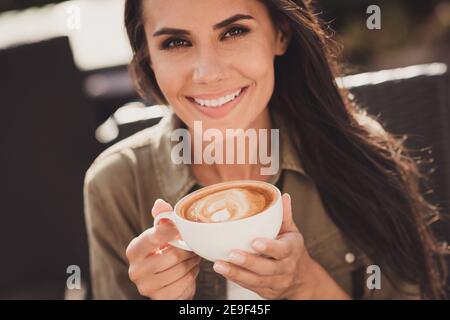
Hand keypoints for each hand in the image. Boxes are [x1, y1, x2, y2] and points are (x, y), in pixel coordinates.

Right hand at [126, 199, 200, 299]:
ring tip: (192, 257)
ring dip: (192, 262)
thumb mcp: (160, 234)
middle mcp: (135, 270)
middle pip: (173, 255)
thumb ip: (161, 217)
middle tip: (193, 246)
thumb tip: (160, 203)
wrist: (163, 281)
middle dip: (188, 250)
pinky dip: (192, 276)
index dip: (172, 230)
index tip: (182, 228)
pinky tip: (190, 271)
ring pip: (181, 270)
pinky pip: (185, 285)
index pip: (155, 236)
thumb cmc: (162, 252)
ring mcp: (147, 287)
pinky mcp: (160, 299)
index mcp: (134, 250)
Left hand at [212, 193, 349, 299]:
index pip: (282, 250)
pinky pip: (251, 287)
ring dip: (237, 273)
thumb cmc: (292, 250)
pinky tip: (224, 271)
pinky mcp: (267, 292)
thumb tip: (283, 197)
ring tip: (219, 265)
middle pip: (267, 268)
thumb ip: (285, 216)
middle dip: (248, 262)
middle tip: (231, 253)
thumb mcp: (292, 232)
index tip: (255, 242)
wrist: (303, 278)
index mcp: (291, 250)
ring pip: (256, 280)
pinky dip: (237, 279)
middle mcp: (285, 268)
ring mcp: (277, 282)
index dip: (269, 247)